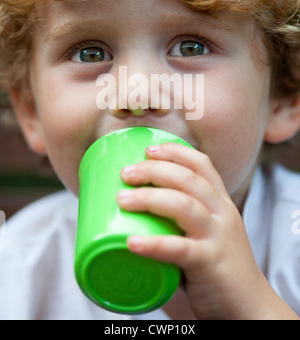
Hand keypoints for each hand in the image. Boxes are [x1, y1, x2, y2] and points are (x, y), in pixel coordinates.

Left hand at [117, 143, 297, 318]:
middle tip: (126, 173)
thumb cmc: (217, 267)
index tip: (148, 150)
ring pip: (184, 206)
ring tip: (122, 199)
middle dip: (154, 170)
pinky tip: (131, 243)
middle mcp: (222, 214)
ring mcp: (217, 237)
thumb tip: (134, 213)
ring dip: (149, 198)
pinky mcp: (210, 263)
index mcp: (221, 203)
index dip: (175, 152)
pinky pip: (180, 249)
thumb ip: (181, 220)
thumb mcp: (207, 233)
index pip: (202, 164)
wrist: (249, 306)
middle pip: (188, 179)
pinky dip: (153, 244)